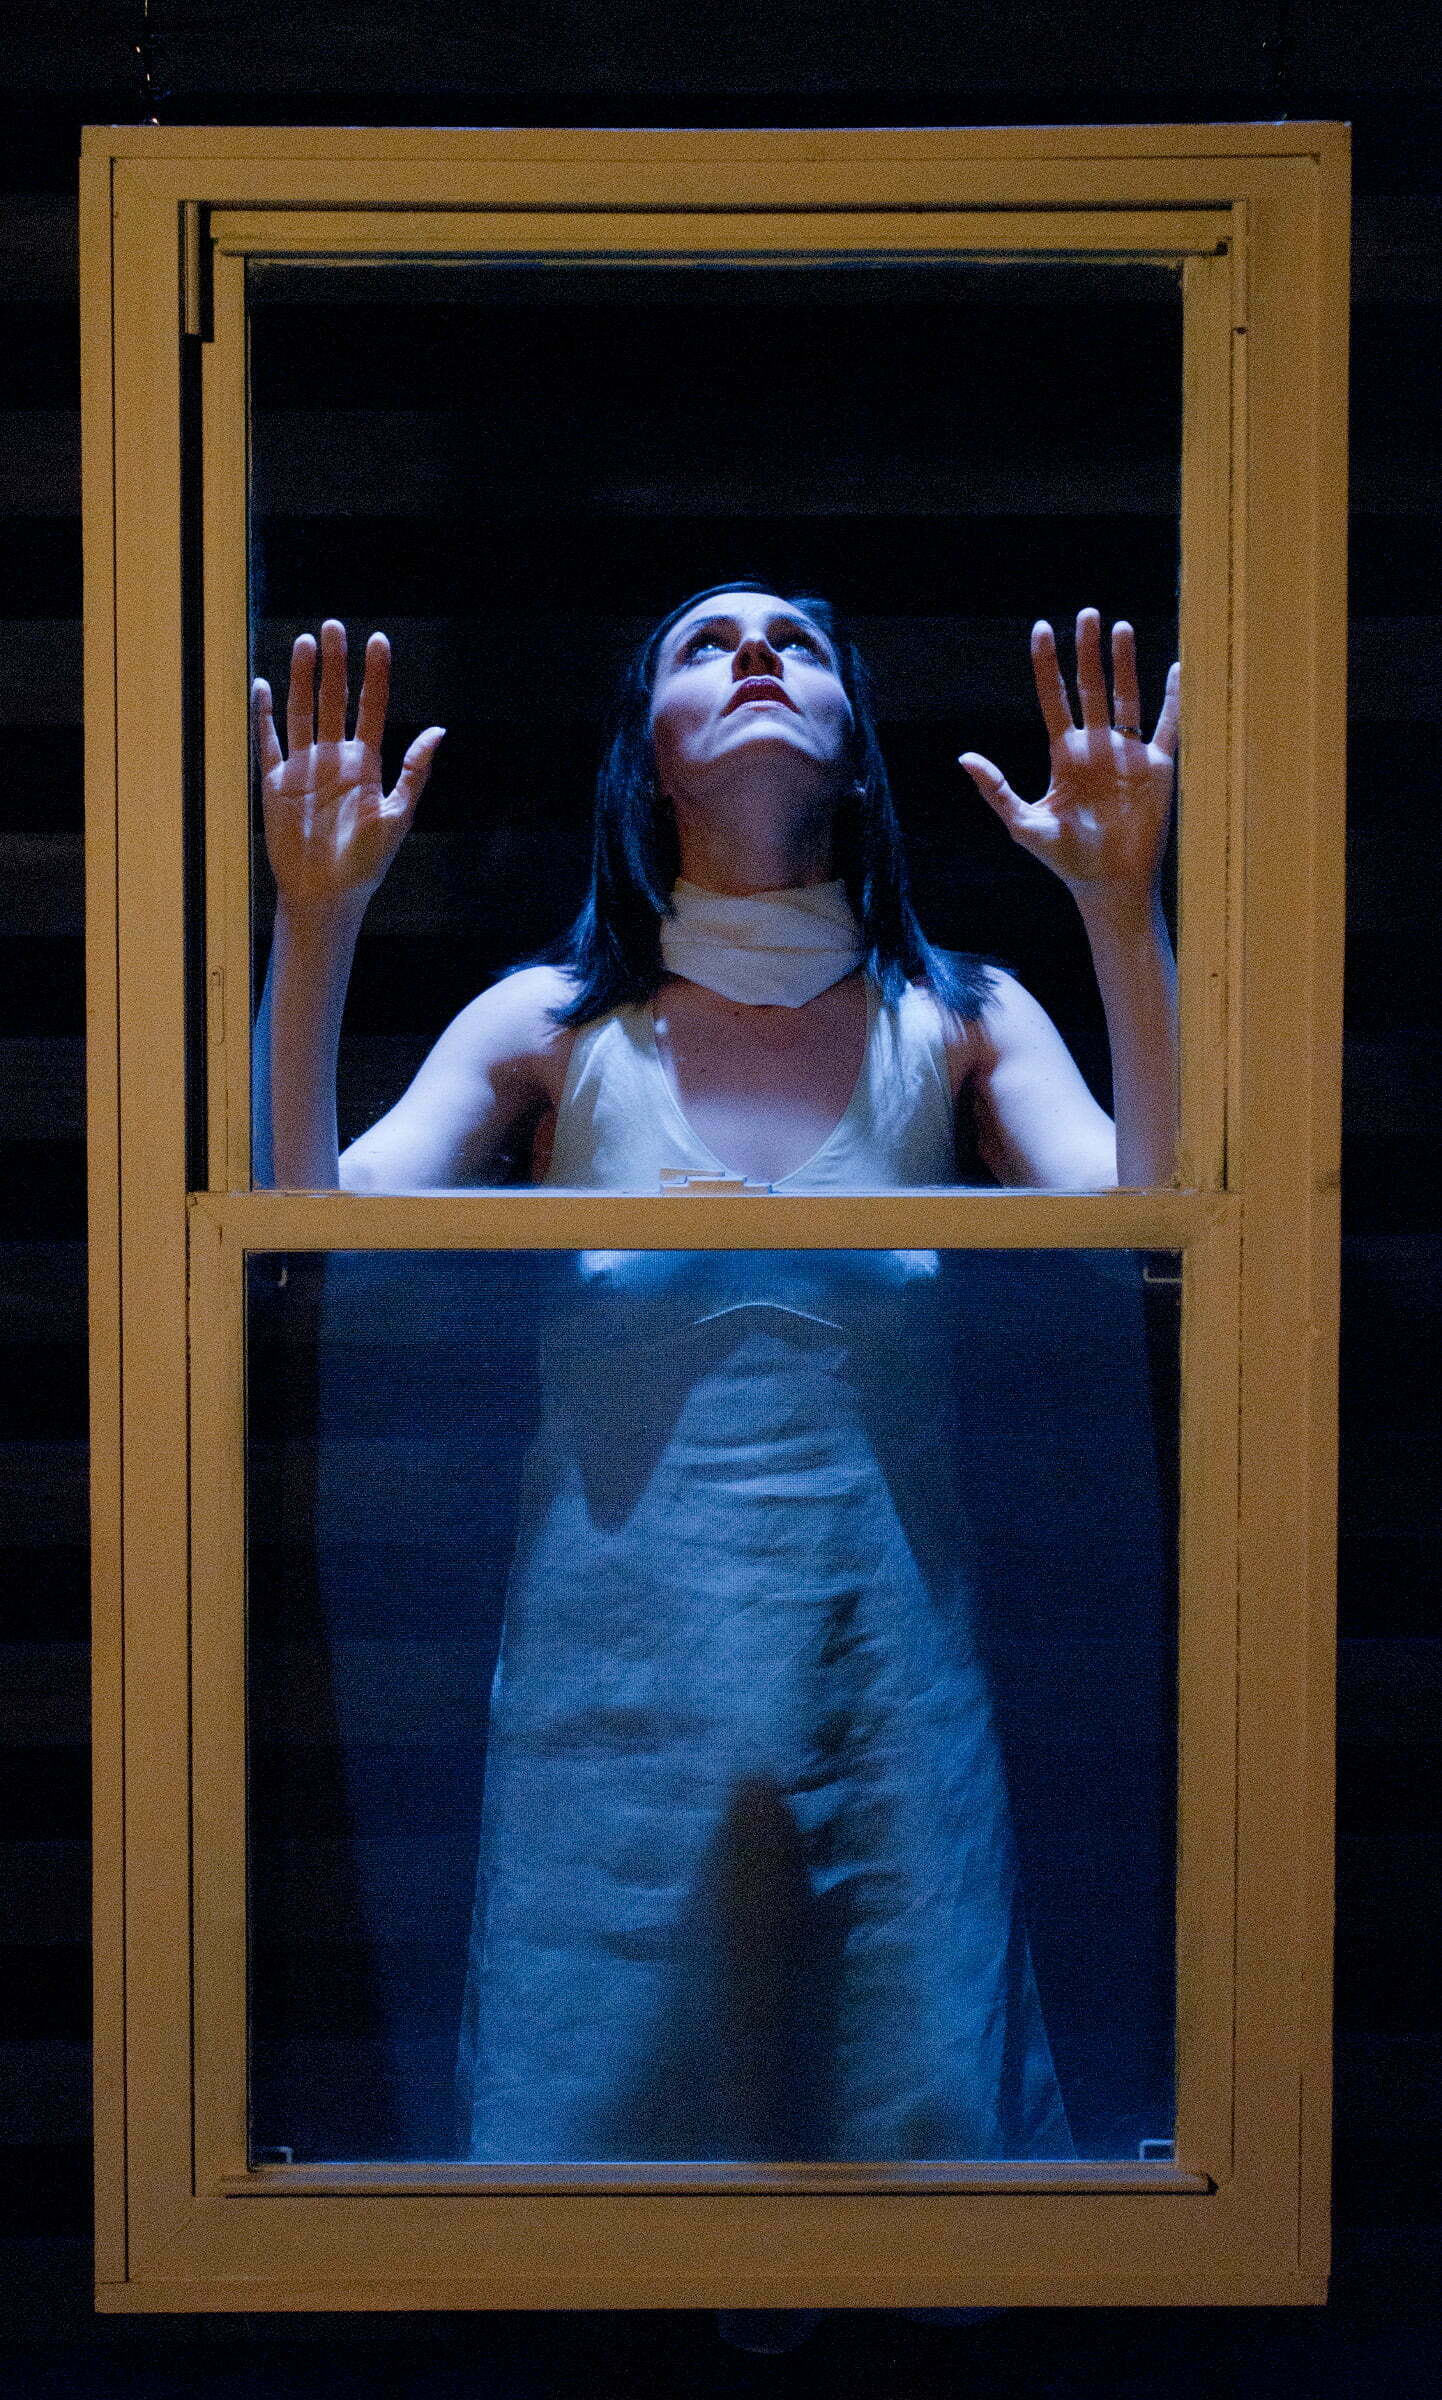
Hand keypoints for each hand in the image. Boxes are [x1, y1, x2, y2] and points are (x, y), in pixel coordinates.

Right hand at [251, 620, 444, 915]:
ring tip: (305, 643)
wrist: (326, 894)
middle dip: (335, 664)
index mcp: (367, 764)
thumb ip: (414, 772)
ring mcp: (304, 767)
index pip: (371, 707)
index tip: (378, 640)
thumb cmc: (366, 863)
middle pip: (334, 700)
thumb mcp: (398, 816)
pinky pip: (267, 742)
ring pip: (302, 711)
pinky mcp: (275, 782)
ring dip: (302, 678)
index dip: (375, 675)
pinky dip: (263, 715)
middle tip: (333, 626)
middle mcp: (335, 758)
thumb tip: (439, 731)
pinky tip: (262, 685)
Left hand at [959, 610, 1178, 911]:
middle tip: (1087, 613)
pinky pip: (1168, 727)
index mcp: (1064, 755)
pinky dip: (1175, 699)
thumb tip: (964, 757)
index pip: (1053, 699)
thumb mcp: (1023, 823)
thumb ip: (997, 789)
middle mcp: (1096, 747)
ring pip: (1126, 697)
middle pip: (1090, 688)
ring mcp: (1127, 755)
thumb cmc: (1065, 859)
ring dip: (1124, 664)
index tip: (1041, 629)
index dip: (1047, 665)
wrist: (1107, 884)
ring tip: (1120, 627)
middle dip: (1088, 651)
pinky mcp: (1157, 769)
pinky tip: (1178, 668)